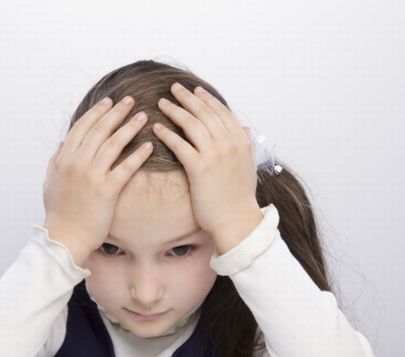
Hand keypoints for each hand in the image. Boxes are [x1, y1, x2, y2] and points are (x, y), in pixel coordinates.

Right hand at [43, 95, 152, 264]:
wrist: (64, 237)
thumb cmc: (58, 212)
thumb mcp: (50, 181)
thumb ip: (56, 160)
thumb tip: (62, 144)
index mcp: (64, 158)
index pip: (82, 126)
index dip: (97, 112)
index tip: (109, 101)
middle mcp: (77, 163)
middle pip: (100, 130)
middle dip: (116, 112)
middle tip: (131, 100)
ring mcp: (91, 176)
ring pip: (113, 144)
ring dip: (129, 128)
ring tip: (143, 117)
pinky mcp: (106, 191)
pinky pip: (125, 168)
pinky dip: (137, 155)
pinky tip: (149, 146)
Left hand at [153, 83, 262, 252]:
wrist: (236, 220)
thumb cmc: (239, 197)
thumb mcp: (248, 165)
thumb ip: (246, 143)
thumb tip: (245, 128)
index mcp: (241, 141)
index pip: (221, 111)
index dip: (206, 99)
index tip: (194, 90)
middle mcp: (229, 143)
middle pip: (204, 112)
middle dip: (187, 97)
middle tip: (173, 88)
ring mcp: (215, 155)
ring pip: (191, 124)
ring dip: (175, 110)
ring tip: (161, 103)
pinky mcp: (199, 168)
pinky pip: (180, 144)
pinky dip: (167, 134)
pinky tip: (156, 128)